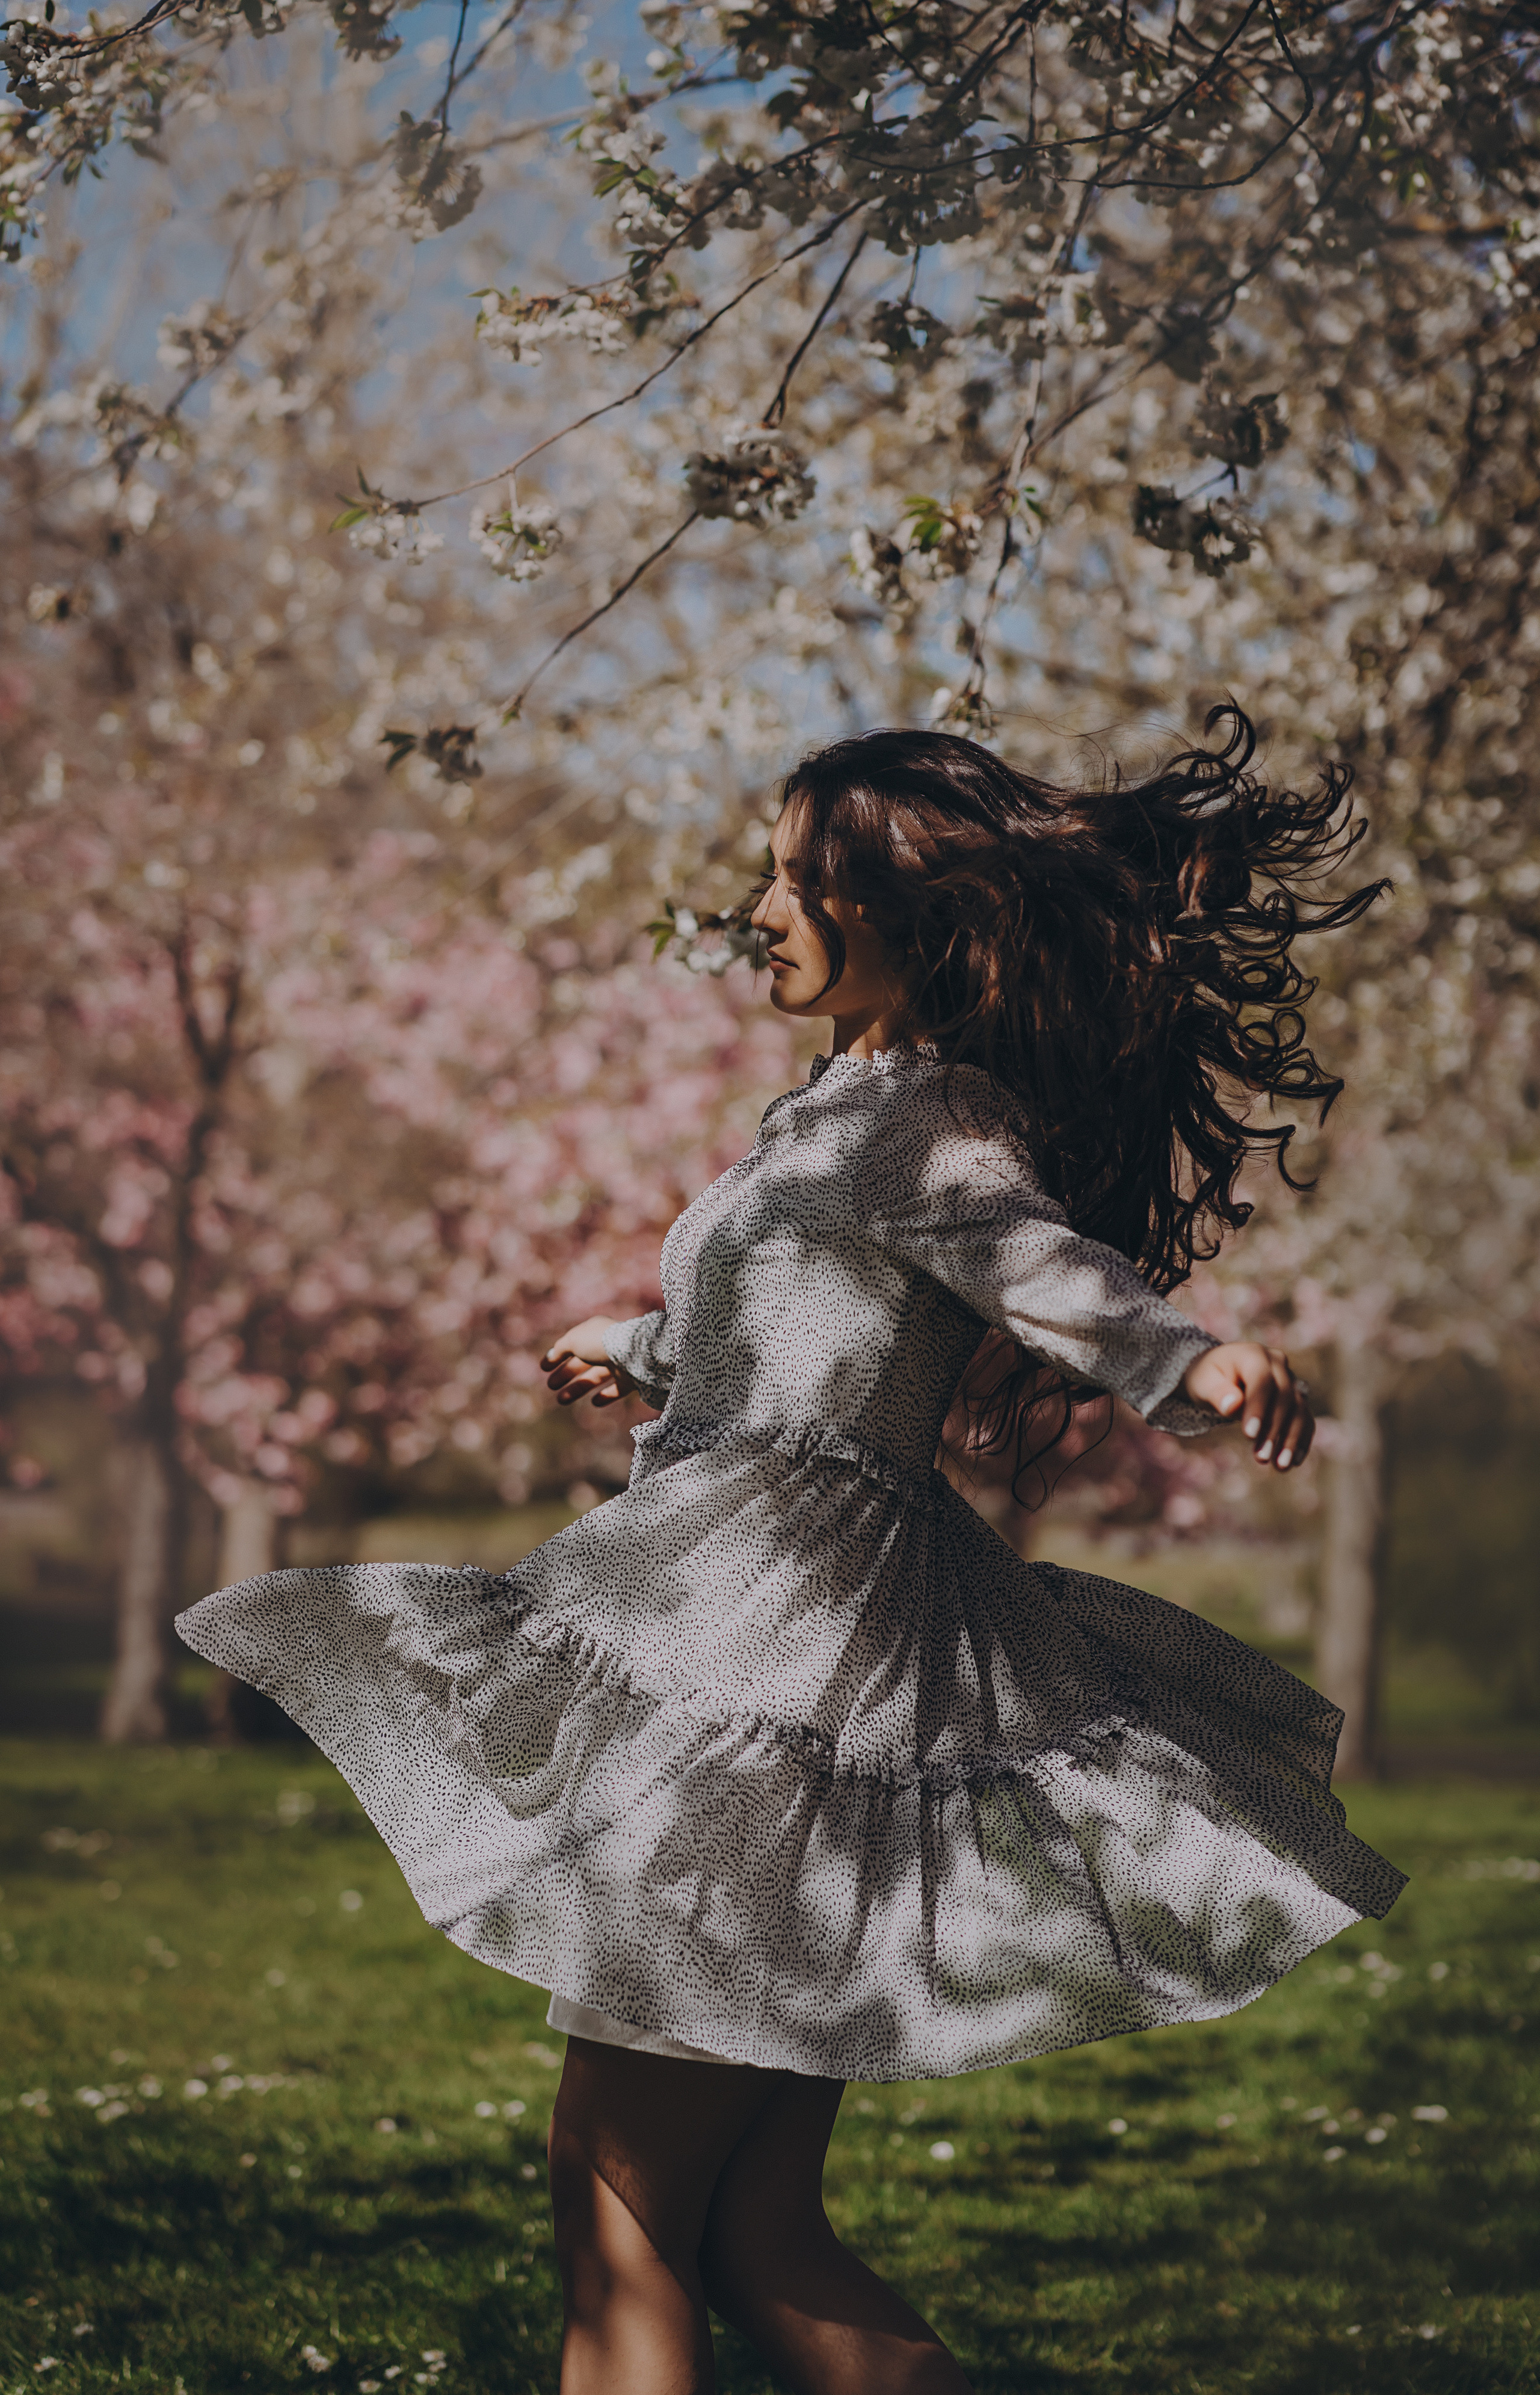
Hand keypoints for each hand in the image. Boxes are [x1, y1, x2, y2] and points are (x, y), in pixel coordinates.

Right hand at [539, 1317, 635, 1408]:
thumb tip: (552, 1355)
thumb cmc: (600, 1343)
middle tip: (550, 1386)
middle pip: (583, 1362)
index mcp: (595, 1331)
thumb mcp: (574, 1340)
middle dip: (566, 1374)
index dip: (557, 1356)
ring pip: (596, 1377)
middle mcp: (608, 1346)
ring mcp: (621, 1363)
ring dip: (578, 1388)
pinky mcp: (632, 1379)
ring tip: (561, 1400)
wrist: (632, 1355)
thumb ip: (561, 1348)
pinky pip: (617, 1389)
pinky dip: (605, 1395)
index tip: (543, 1368)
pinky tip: (594, 1402)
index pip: (573, 1344)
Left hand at [1182, 1342, 1313, 1470]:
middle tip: (1261, 1458)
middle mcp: (1278, 1364)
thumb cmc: (1208, 1377)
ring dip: (1291, 1439)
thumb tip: (1233, 1406)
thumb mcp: (1203, 1383)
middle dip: (1273, 1430)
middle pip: (1283, 1397)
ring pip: (1299, 1410)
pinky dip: (1300, 1440)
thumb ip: (1217, 1393)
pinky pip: (1304, 1418)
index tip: (1249, 1435)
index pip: (1261, 1381)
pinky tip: (1293, 1462)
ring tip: (1280, 1466)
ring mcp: (1290, 1380)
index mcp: (1254, 1355)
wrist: (1219, 1374)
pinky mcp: (1295, 1398)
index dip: (1257, 1408)